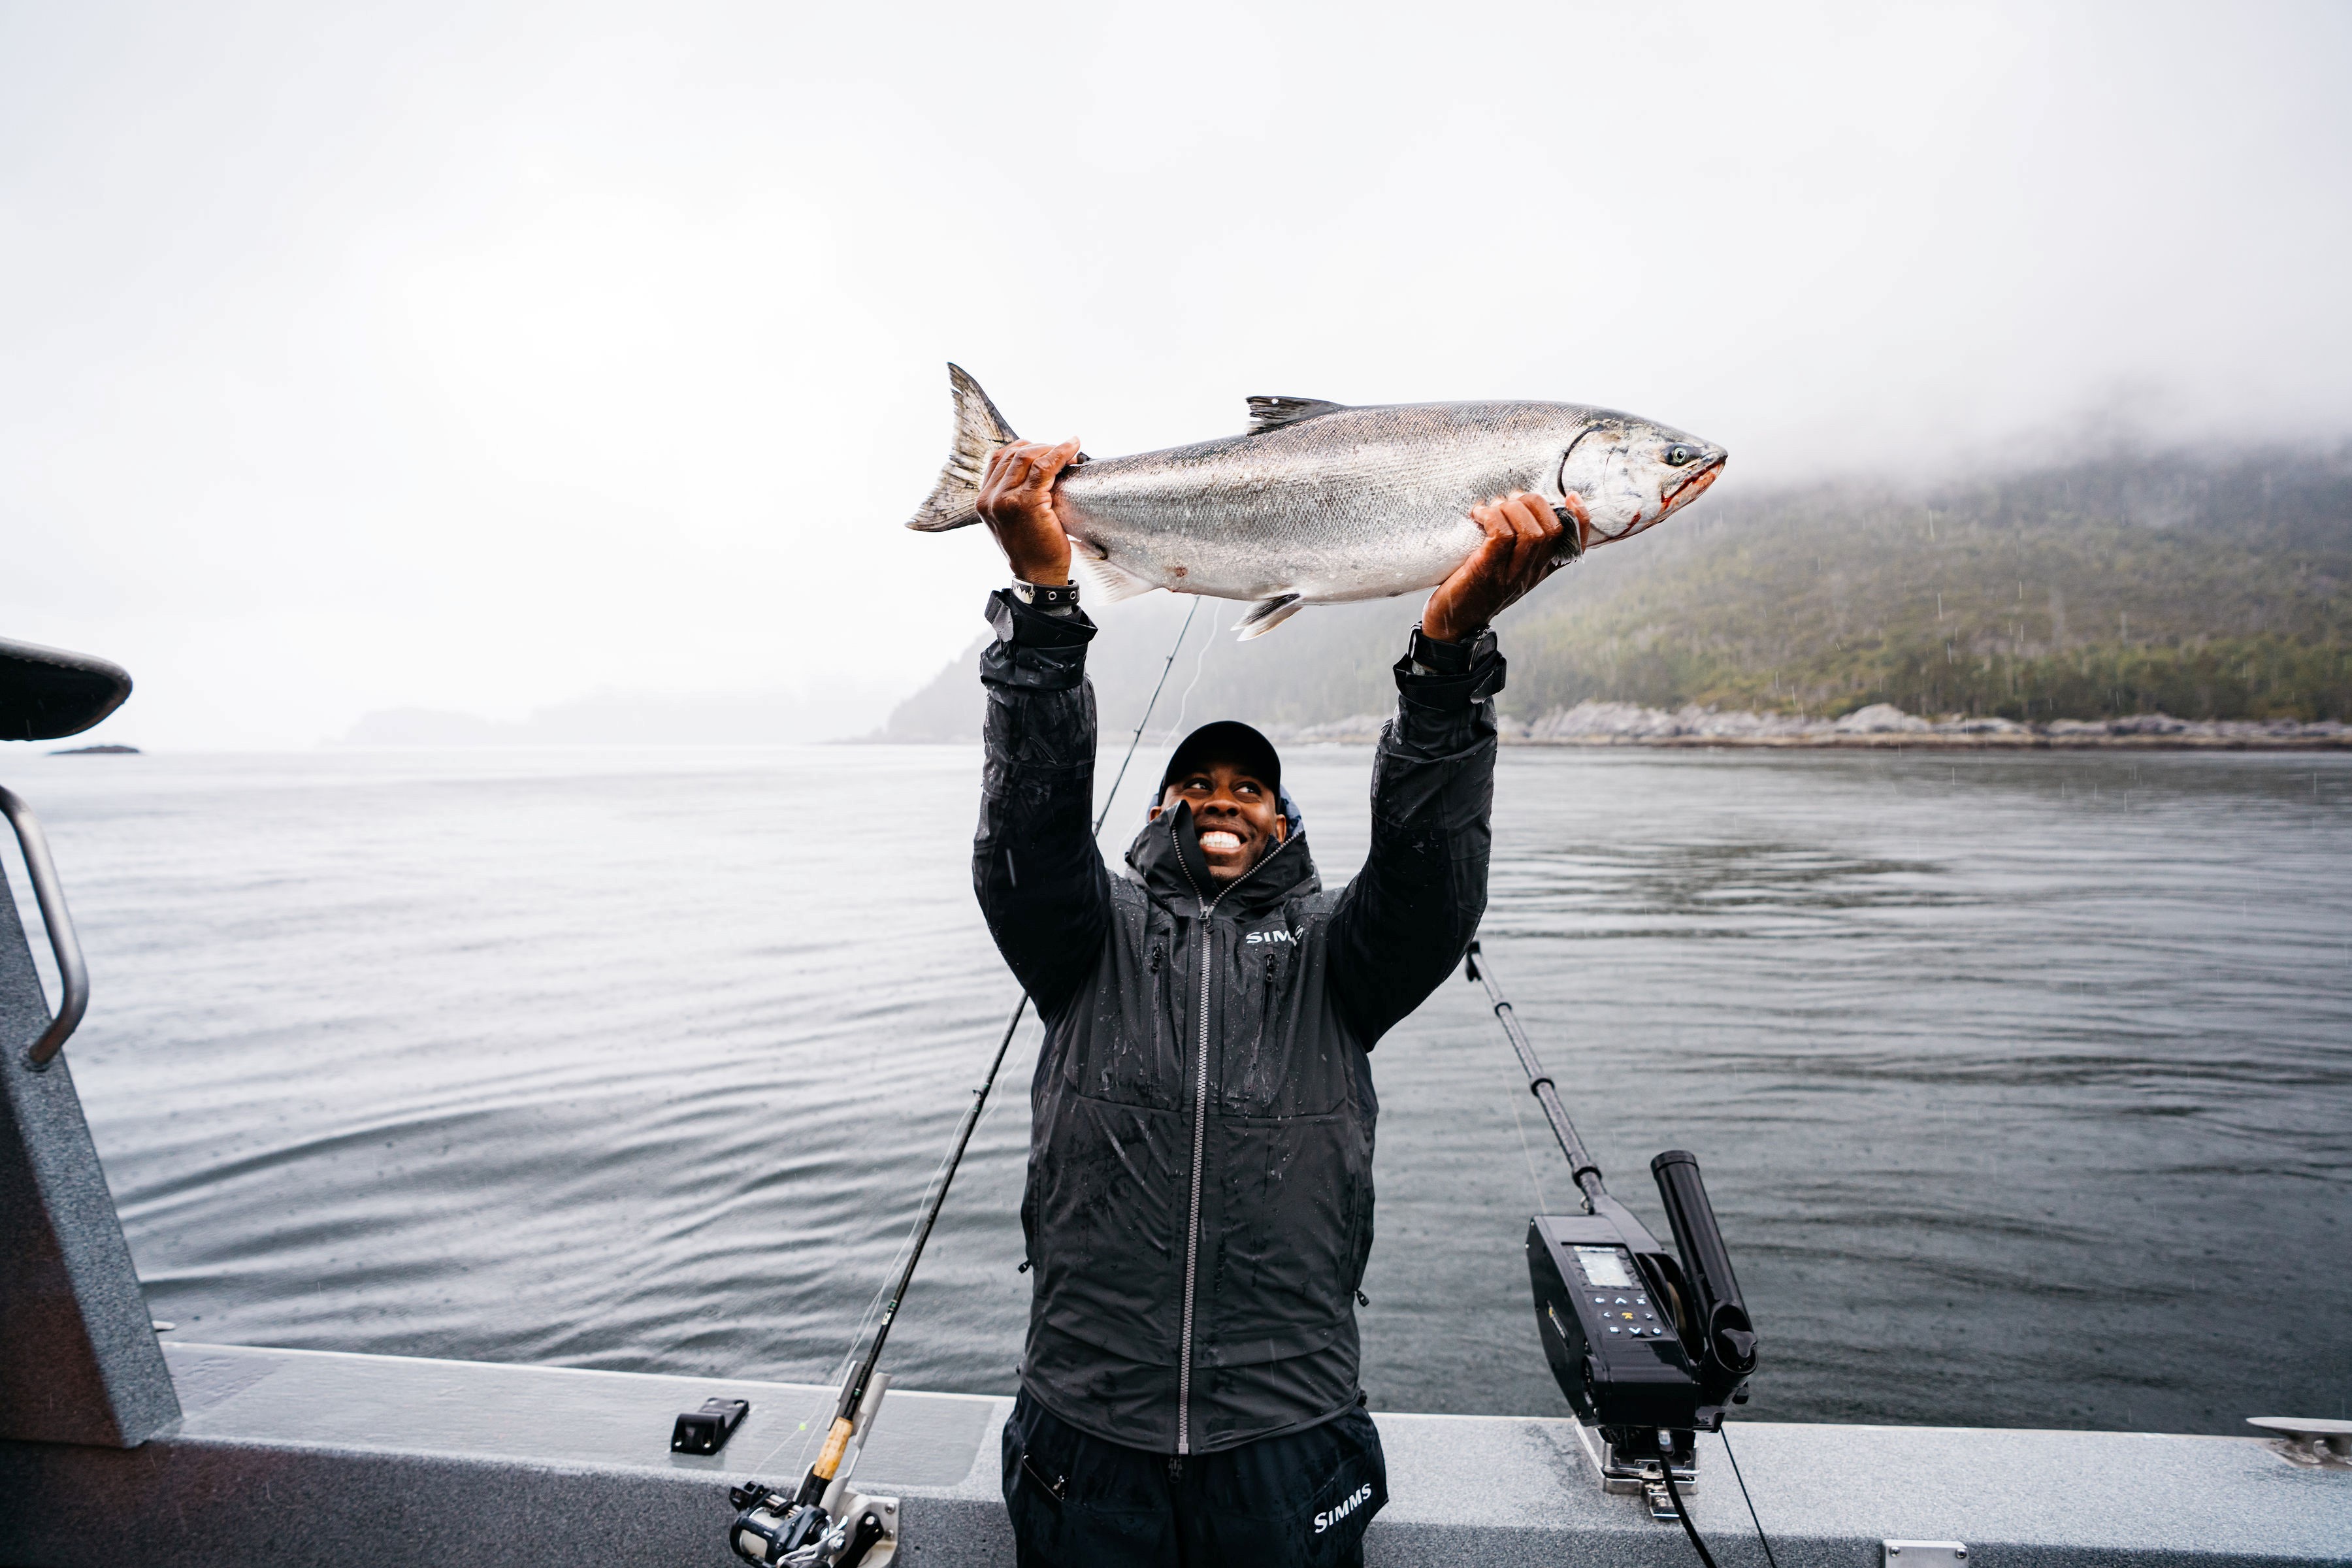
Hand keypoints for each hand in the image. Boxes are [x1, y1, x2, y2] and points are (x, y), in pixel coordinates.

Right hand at [976, 438, 1082, 585]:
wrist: (1038, 576)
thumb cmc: (1033, 550)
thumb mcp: (1012, 521)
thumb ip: (1012, 497)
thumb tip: (1038, 469)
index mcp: (984, 500)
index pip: (998, 458)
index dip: (1024, 448)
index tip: (1044, 451)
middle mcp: (989, 498)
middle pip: (1013, 454)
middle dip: (1041, 446)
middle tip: (1063, 452)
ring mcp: (1005, 499)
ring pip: (1027, 456)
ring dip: (1051, 448)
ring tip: (1071, 451)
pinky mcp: (1027, 502)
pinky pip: (1044, 467)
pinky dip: (1061, 453)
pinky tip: (1073, 447)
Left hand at [1421, 492, 1583, 642]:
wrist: (1452, 624)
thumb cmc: (1474, 587)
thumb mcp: (1502, 566)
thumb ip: (1515, 544)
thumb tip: (1514, 502)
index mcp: (1539, 570)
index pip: (1574, 546)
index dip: (1580, 518)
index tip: (1571, 496)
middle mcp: (1530, 573)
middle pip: (1552, 530)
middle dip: (1533, 503)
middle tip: (1509, 499)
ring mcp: (1510, 575)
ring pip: (1530, 532)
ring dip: (1511, 509)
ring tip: (1490, 508)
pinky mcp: (1486, 571)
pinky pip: (1501, 535)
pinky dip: (1492, 517)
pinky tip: (1478, 515)